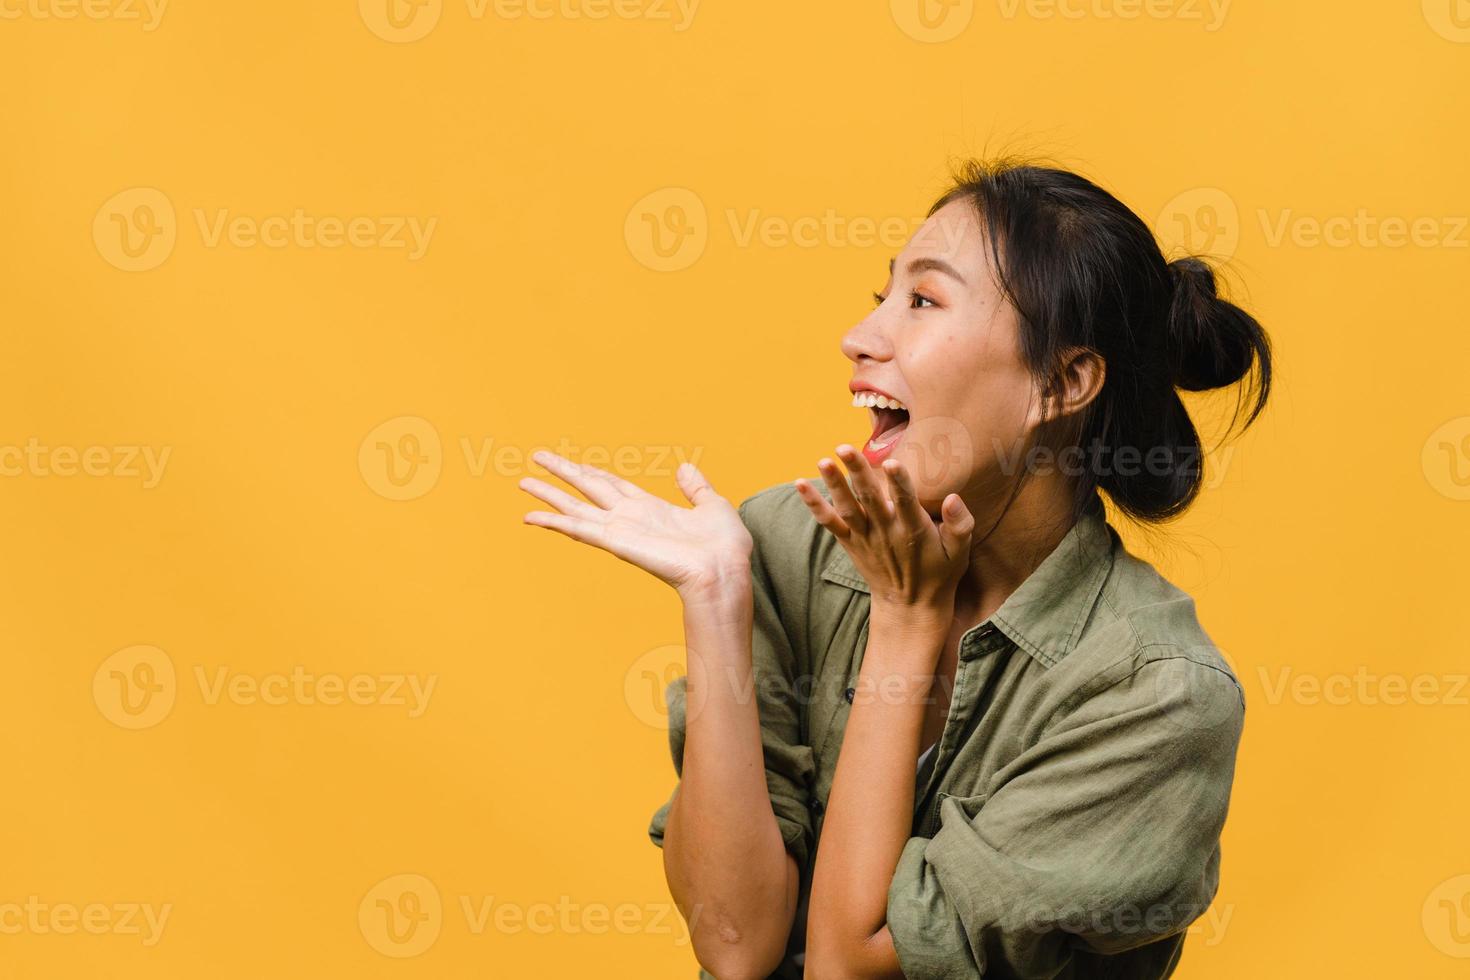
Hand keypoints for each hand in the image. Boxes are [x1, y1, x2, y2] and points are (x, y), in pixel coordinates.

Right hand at [519, 451, 752, 599]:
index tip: (570, 463)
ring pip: (575, 508)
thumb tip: (684, 467)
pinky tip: (531, 516)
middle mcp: (630, 518)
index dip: (590, 472)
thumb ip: (696, 488)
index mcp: (650, 508)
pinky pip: (579, 529)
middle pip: (587, 490)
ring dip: (549, 495)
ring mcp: (620, 530)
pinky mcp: (616, 542)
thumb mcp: (713, 505)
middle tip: (535, 459)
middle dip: (561, 474)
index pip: (611, 485)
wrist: (724, 571)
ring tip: (523, 483)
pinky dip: (553, 522)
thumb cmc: (724, 547)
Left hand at [794, 445, 973, 617]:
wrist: (909, 606)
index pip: (906, 502)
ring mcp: (864, 537)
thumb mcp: (959, 553)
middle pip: (870, 498)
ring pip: (847, 508)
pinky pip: (829, 523)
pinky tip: (800, 483)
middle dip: (858, 472)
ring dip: (834, 484)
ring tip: (823, 460)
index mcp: (913, 530)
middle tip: (845, 448)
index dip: (899, 483)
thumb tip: (954, 499)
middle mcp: (886, 532)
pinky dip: (814, 505)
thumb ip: (960, 525)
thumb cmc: (939, 573)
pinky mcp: (850, 542)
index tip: (892, 463)